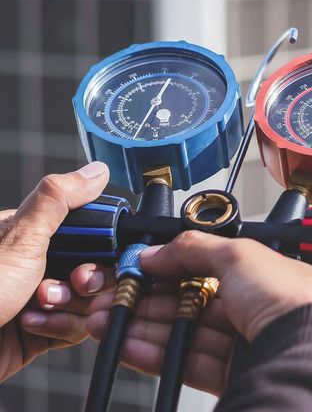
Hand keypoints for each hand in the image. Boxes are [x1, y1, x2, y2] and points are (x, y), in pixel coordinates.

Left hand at [0, 162, 112, 381]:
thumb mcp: (20, 239)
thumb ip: (58, 200)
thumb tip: (96, 171)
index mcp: (33, 234)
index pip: (90, 231)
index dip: (102, 244)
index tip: (98, 254)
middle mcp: (40, 263)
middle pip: (96, 266)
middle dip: (88, 279)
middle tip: (75, 282)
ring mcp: (42, 297)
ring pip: (90, 298)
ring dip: (69, 306)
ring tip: (38, 306)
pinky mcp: (44, 329)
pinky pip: (76, 326)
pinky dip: (59, 327)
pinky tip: (31, 325)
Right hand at [88, 232, 311, 394]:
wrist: (308, 353)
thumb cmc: (292, 299)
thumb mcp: (239, 255)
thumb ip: (194, 249)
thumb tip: (158, 250)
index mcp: (260, 274)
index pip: (204, 268)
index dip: (169, 268)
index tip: (138, 269)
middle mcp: (253, 307)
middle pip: (190, 302)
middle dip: (148, 300)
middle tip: (115, 298)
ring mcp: (243, 343)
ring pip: (184, 333)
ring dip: (144, 326)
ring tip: (109, 321)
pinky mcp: (233, 374)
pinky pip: (187, 362)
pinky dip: (156, 353)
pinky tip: (130, 345)